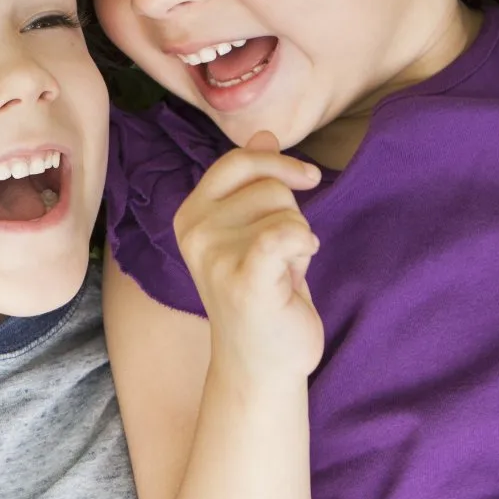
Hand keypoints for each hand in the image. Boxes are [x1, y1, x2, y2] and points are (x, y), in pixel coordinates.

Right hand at [172, 131, 324, 378]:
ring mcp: (215, 256)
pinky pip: (285, 234)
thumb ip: (253, 182)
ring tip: (281, 275)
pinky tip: (298, 271)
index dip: (278, 164)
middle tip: (279, 259)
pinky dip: (303, 246)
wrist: (260, 363)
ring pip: (287, 212)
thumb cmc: (261, 294)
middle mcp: (195, 231)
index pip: (239, 161)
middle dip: (291, 216)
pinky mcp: (243, 280)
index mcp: (191, 214)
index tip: (308, 180)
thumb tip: (264, 134)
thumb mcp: (252, 229)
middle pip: (270, 186)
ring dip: (299, 241)